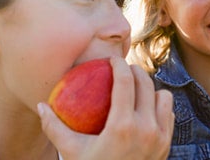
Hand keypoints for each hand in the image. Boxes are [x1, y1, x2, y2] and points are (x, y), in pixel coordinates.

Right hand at [38, 57, 173, 159]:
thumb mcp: (71, 152)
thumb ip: (54, 128)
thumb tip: (40, 105)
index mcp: (123, 126)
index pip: (126, 82)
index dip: (120, 64)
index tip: (112, 60)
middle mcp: (146, 128)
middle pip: (146, 83)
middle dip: (135, 70)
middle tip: (123, 69)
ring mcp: (160, 137)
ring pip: (163, 96)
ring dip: (151, 89)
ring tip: (136, 89)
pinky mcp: (167, 145)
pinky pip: (169, 115)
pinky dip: (159, 107)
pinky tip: (145, 109)